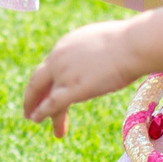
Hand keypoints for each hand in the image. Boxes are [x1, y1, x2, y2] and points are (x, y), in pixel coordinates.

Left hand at [23, 20, 141, 136]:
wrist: (134, 45)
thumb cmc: (130, 42)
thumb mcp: (104, 41)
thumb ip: (96, 52)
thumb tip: (104, 58)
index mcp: (66, 46)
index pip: (51, 66)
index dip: (47, 80)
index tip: (46, 90)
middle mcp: (59, 59)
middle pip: (38, 80)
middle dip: (32, 94)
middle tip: (28, 107)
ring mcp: (64, 74)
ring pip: (45, 96)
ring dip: (38, 110)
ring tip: (33, 120)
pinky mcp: (73, 89)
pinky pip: (52, 105)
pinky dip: (42, 113)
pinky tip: (37, 119)